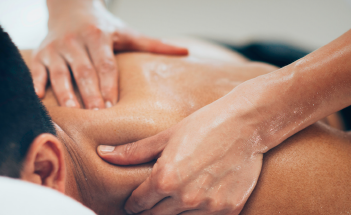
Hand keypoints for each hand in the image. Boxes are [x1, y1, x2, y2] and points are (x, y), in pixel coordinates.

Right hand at [31, 0, 187, 108]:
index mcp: (98, 36)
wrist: (69, 6)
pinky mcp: (40, 54)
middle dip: (89, 93)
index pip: (104, 64)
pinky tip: (39, 98)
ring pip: (60, 73)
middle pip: (84, 71)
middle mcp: (75, 42)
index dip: (108, 84)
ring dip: (65, 93)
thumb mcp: (127, 32)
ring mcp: (55, 48)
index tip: (111, 105)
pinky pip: (36, 70)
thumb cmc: (102, 27)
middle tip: (95, 115)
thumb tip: (185, 51)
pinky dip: (36, 84)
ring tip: (72, 112)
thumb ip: (153, 44)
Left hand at [98, 90, 269, 214]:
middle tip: (154, 198)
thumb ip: (133, 152)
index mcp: (165, 179)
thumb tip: (103, 154)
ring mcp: (208, 207)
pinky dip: (199, 213)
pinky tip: (199, 197)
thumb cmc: (204, 125)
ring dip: (175, 212)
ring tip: (178, 194)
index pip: (137, 205)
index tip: (136, 199)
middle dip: (150, 210)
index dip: (133, 202)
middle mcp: (185, 197)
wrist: (247, 124)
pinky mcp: (229, 210)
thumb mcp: (166, 136)